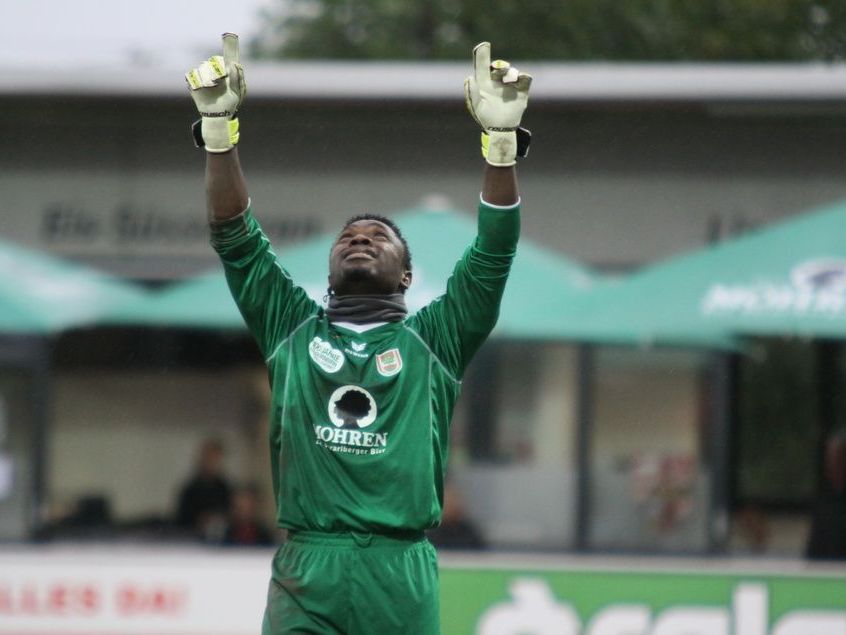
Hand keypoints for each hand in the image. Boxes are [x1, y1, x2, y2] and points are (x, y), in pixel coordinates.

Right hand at [185, 33, 246, 152]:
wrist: (218, 117)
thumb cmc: (229, 104)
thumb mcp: (238, 92)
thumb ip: (238, 78)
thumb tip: (236, 64)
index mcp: (223, 73)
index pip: (222, 59)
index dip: (227, 48)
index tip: (227, 38)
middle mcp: (211, 73)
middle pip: (211, 62)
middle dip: (217, 68)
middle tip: (222, 78)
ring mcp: (201, 78)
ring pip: (202, 69)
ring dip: (207, 76)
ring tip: (213, 86)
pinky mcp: (192, 85)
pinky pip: (191, 77)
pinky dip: (196, 81)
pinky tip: (204, 88)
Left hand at [464, 42, 531, 165]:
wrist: (501, 129)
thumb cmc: (486, 117)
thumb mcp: (477, 106)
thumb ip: (472, 92)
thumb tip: (468, 77)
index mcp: (484, 82)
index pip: (483, 65)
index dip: (482, 54)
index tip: (483, 45)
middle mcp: (497, 81)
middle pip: (499, 66)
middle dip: (500, 66)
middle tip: (500, 68)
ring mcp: (510, 85)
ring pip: (512, 72)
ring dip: (511, 73)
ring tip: (510, 80)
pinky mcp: (522, 90)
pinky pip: (526, 78)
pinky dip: (523, 77)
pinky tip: (519, 80)